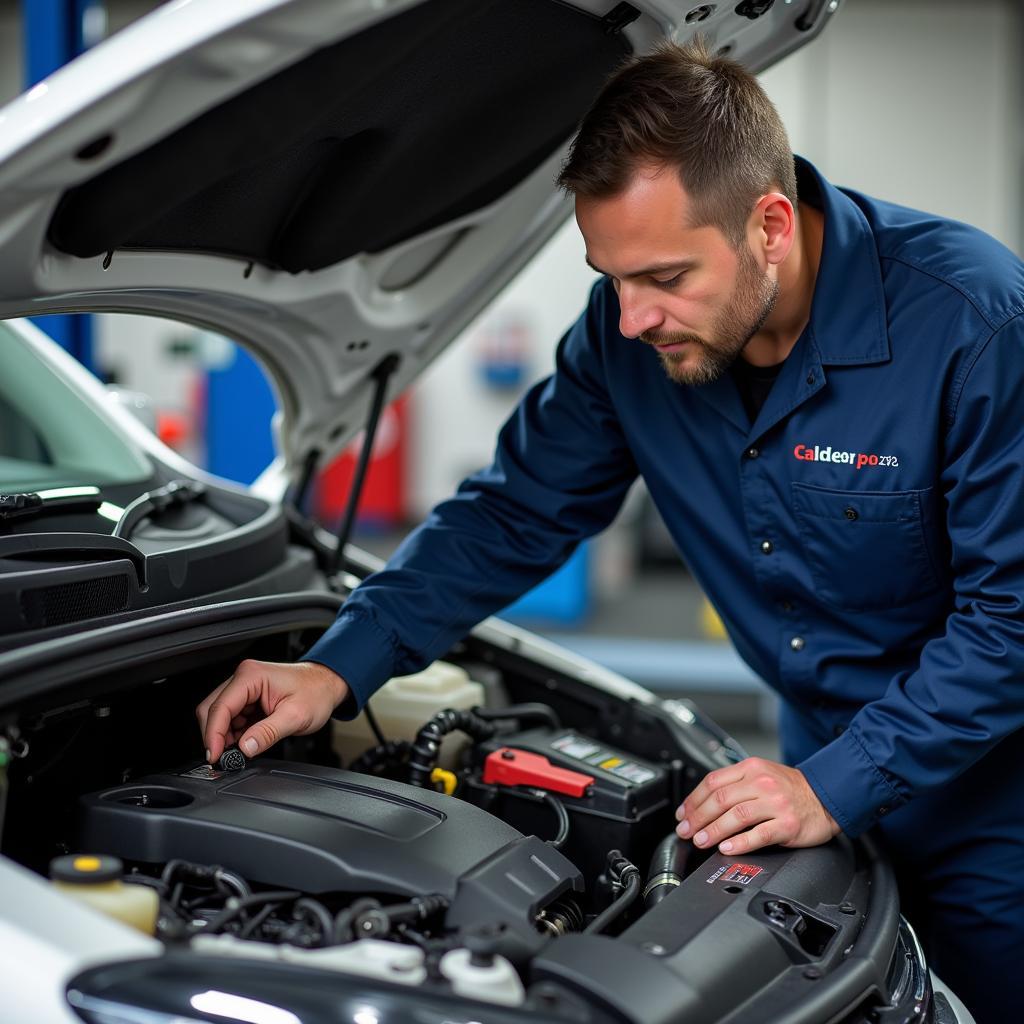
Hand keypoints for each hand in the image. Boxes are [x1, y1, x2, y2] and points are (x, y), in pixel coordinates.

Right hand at [196, 659, 348, 762]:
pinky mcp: (248, 697)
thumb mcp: (295, 716)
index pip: (220, 707)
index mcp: (251, 676)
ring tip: (239, 751)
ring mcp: (245, 687)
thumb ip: (268, 733)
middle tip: (224, 758)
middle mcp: (244, 677)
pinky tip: (245, 742)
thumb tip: (245, 748)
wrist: (328, 684)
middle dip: (215, 736)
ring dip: (224, 735)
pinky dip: (233, 732)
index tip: (214, 756)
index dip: (213, 735)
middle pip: (212, 709)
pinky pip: (231, 717)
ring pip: (219, 715)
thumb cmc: (316, 692)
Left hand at [675, 757, 839, 855]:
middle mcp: (762, 783)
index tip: (683, 814)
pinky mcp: (787, 824)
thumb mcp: (761, 775)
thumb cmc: (790, 789)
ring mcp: (775, 803)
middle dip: (698, 817)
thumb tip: (702, 804)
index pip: (713, 782)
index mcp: (751, 768)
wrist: (826, 797)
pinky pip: (758, 834)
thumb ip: (735, 784)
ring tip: (701, 841)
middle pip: (720, 799)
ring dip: (713, 831)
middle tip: (686, 831)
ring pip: (736, 816)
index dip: (693, 800)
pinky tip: (726, 848)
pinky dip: (739, 843)